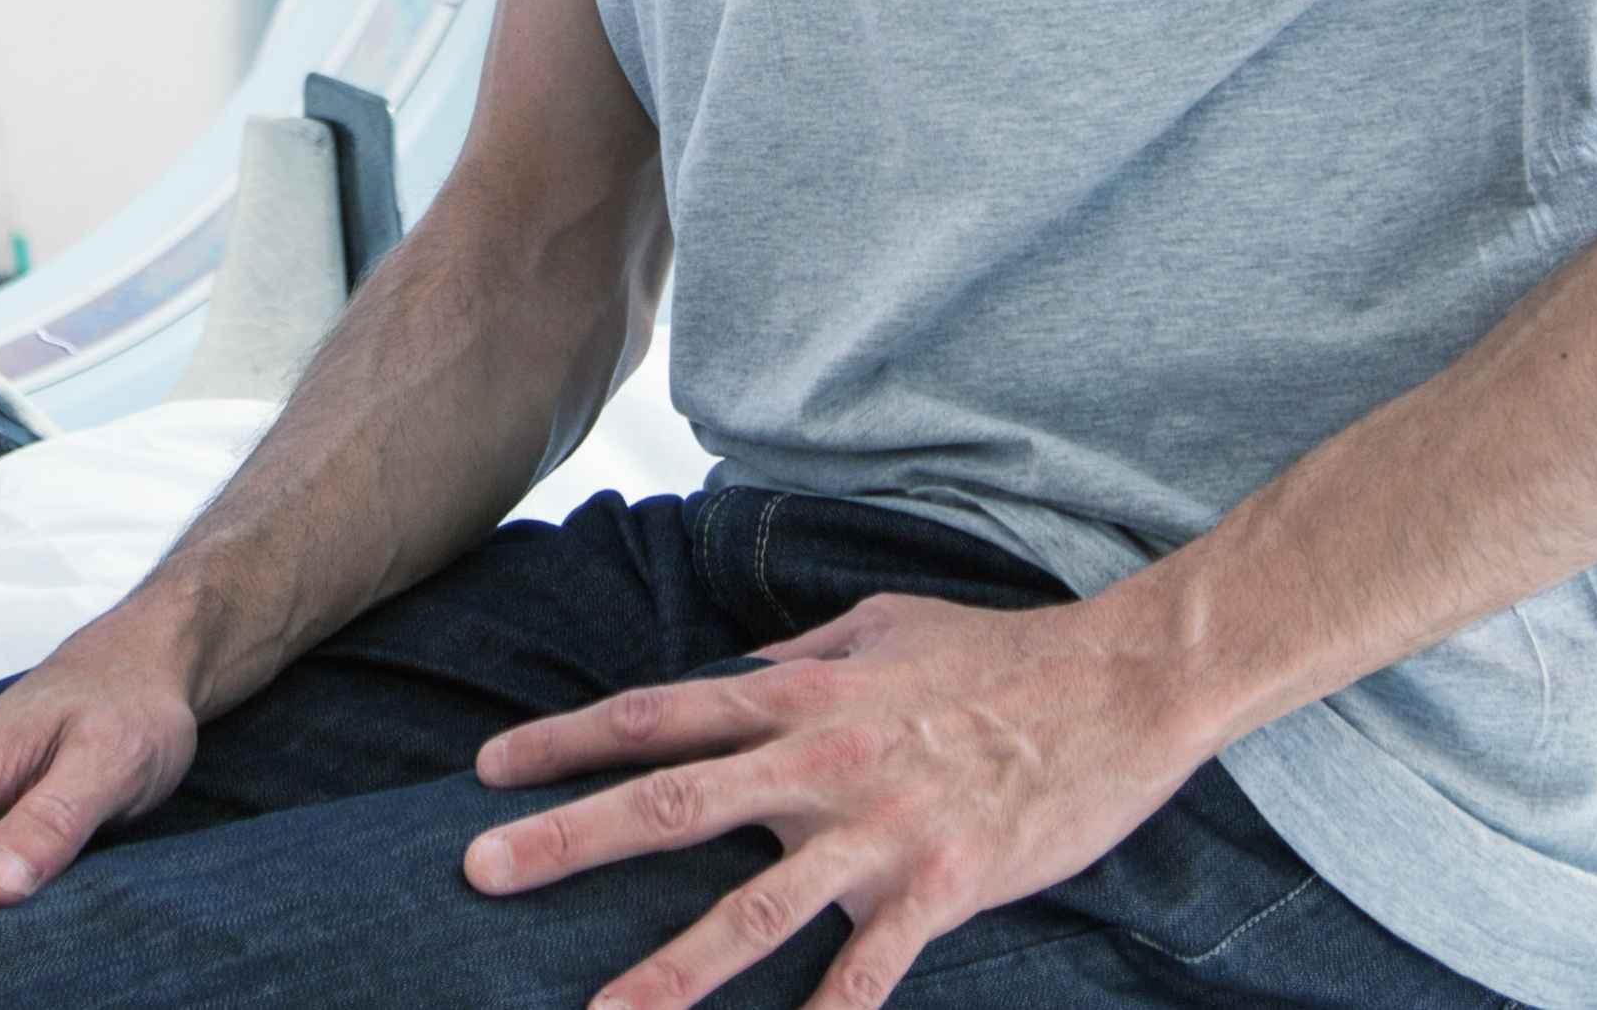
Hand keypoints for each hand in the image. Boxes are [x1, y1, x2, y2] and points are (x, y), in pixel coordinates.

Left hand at [462, 593, 1207, 1009]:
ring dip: (668, 970)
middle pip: (671, 804)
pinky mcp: (941, 889)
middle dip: (567, 842)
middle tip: (476, 873)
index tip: (487, 770)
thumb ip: (794, 651)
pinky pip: (867, 974)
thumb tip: (730, 668)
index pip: (656, 715)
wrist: (1120, 683)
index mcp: (800, 691)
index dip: (565, 741)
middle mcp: (821, 760)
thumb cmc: (995, 653)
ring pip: (752, 911)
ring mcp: (879, 831)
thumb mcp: (877, 623)